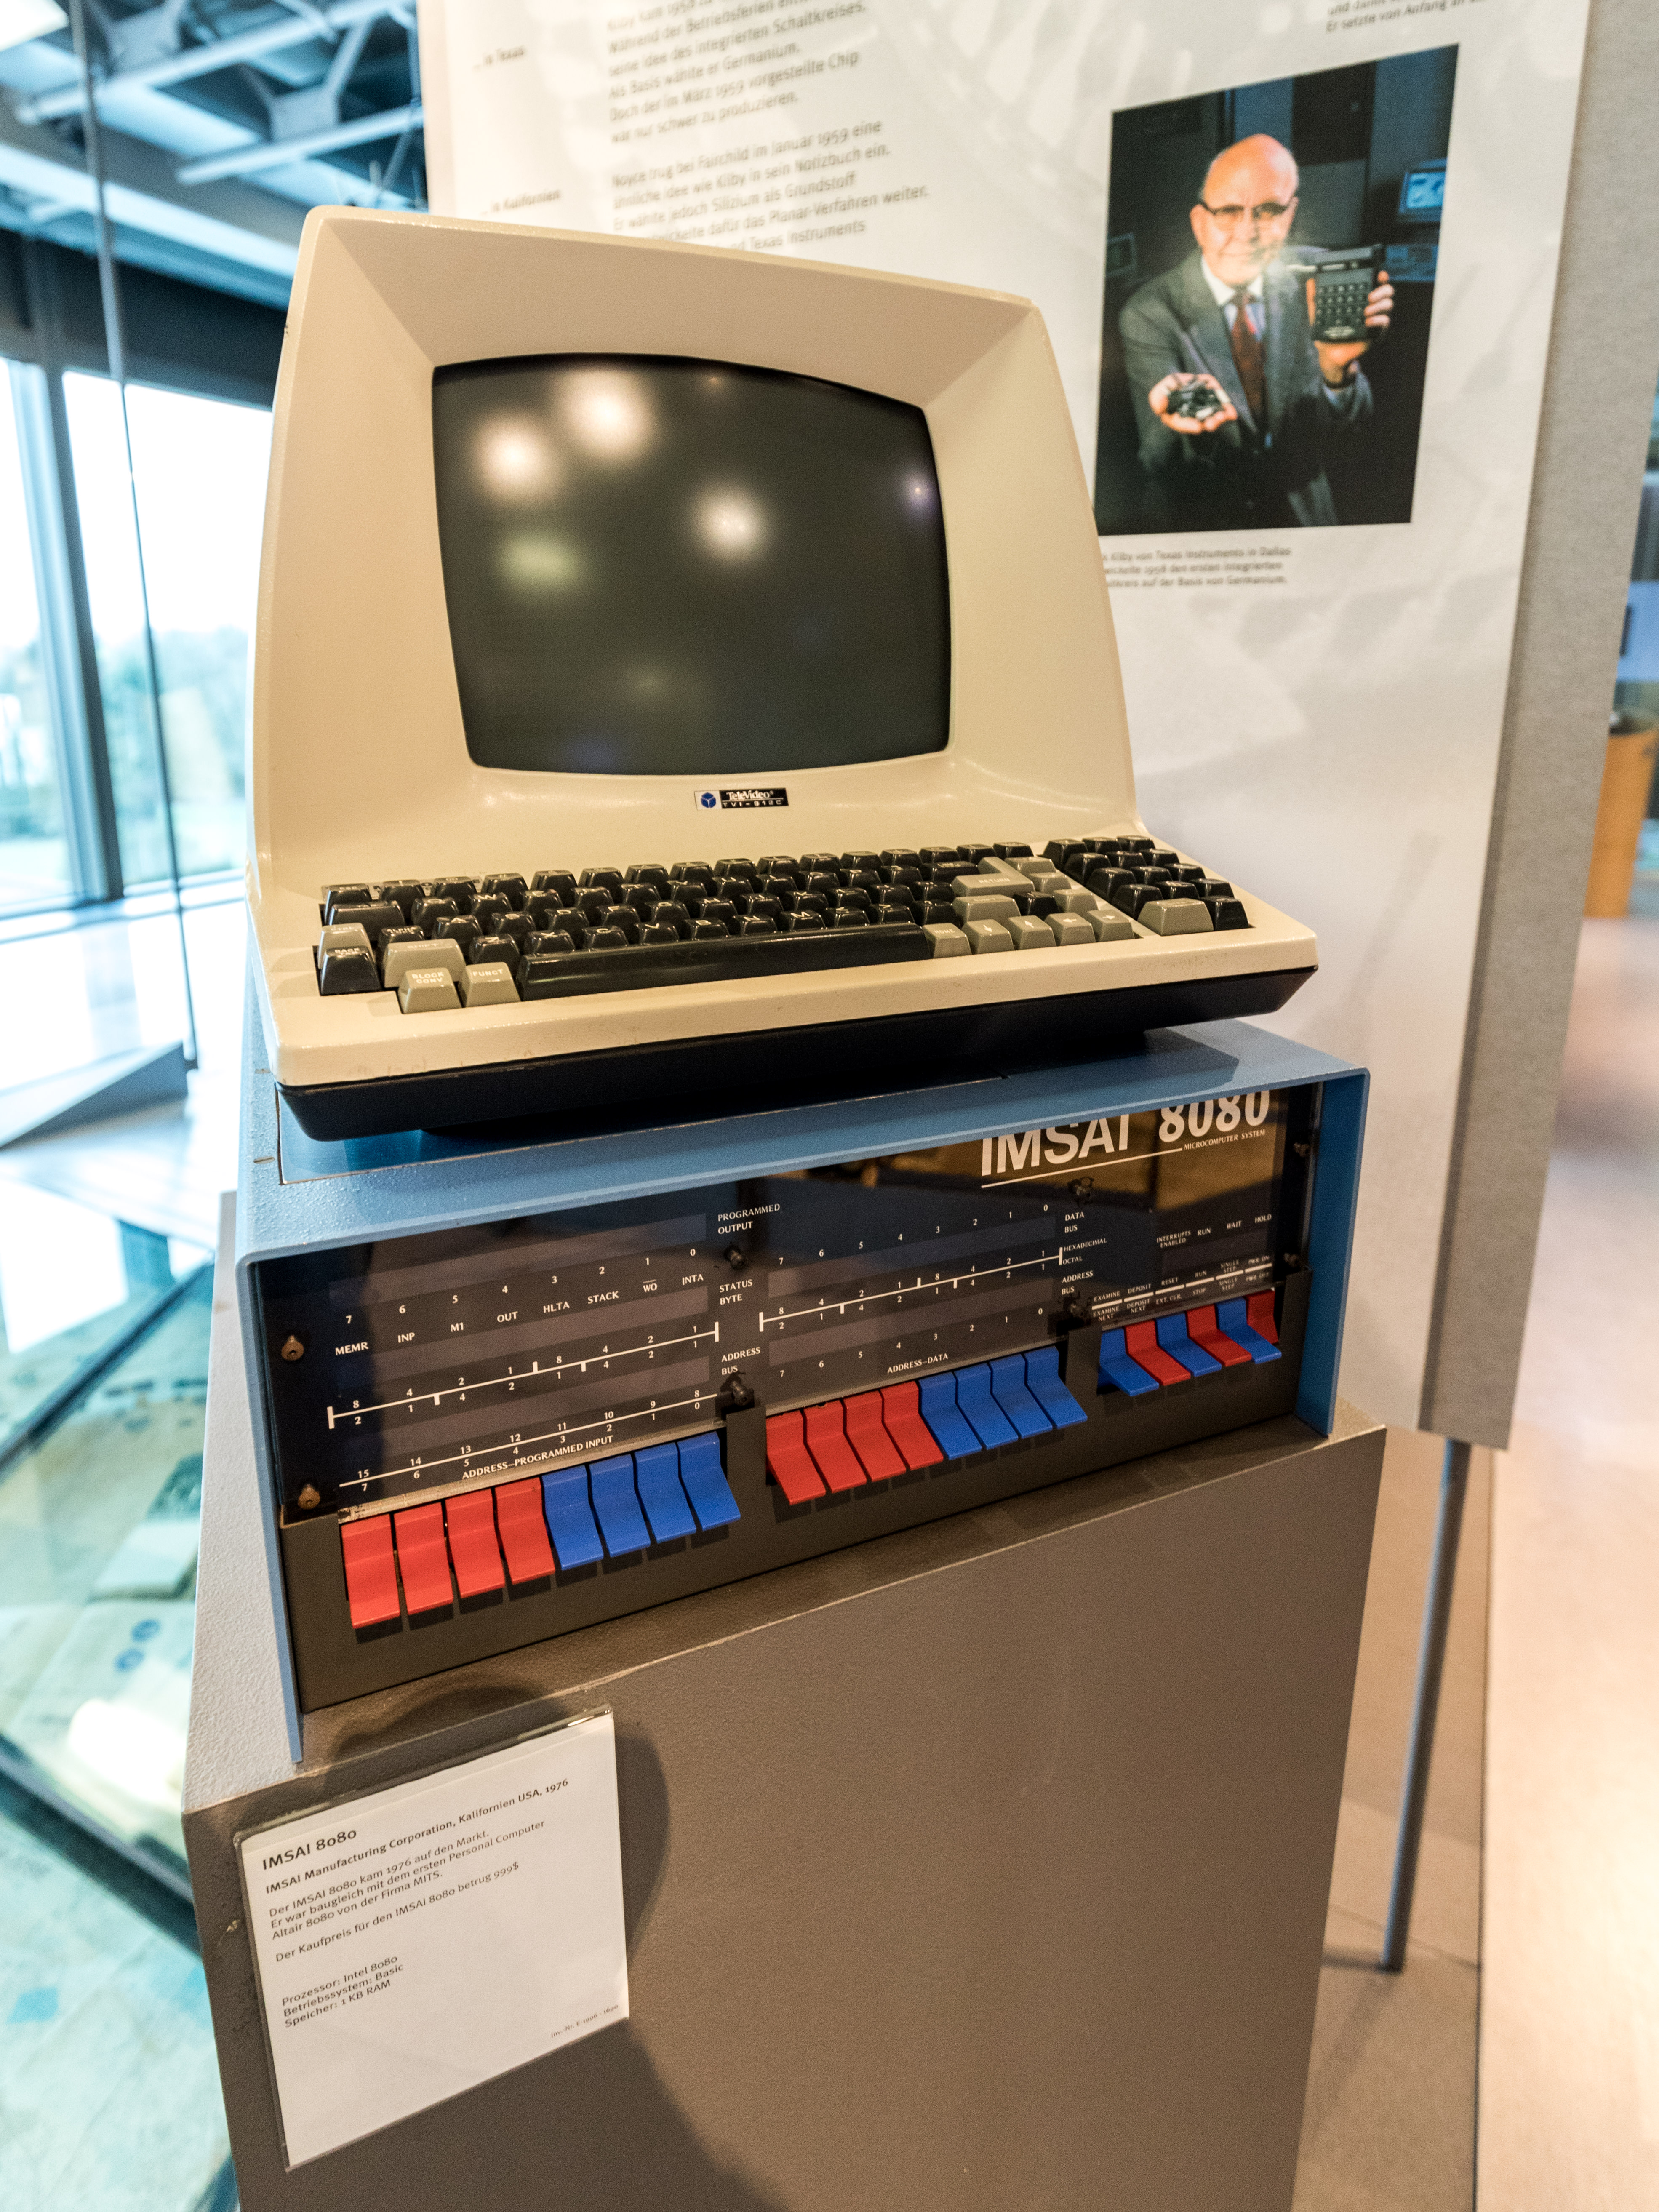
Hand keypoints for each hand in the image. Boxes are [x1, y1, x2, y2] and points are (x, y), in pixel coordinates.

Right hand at [1148, 371, 1237, 434]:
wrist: (1178, 380)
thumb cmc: (1167, 388)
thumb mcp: (1158, 391)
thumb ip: (1158, 399)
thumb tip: (1160, 407)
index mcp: (1177, 418)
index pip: (1181, 423)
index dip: (1189, 426)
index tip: (1197, 427)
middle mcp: (1192, 417)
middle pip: (1200, 423)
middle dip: (1208, 423)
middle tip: (1213, 423)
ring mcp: (1204, 409)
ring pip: (1212, 416)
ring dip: (1219, 418)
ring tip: (1223, 417)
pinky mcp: (1213, 400)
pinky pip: (1221, 406)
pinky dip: (1227, 410)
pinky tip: (1232, 414)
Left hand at [1310, 270, 1391, 385]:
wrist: (1329, 355)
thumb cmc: (1326, 333)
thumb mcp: (1318, 315)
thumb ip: (1314, 299)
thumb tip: (1311, 281)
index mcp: (1359, 299)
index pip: (1375, 283)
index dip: (1381, 276)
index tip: (1379, 274)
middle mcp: (1370, 306)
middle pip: (1387, 291)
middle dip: (1382, 290)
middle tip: (1370, 296)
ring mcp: (1374, 318)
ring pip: (1388, 304)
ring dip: (1379, 305)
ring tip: (1365, 311)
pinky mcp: (1375, 331)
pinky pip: (1385, 322)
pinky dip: (1378, 320)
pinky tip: (1367, 321)